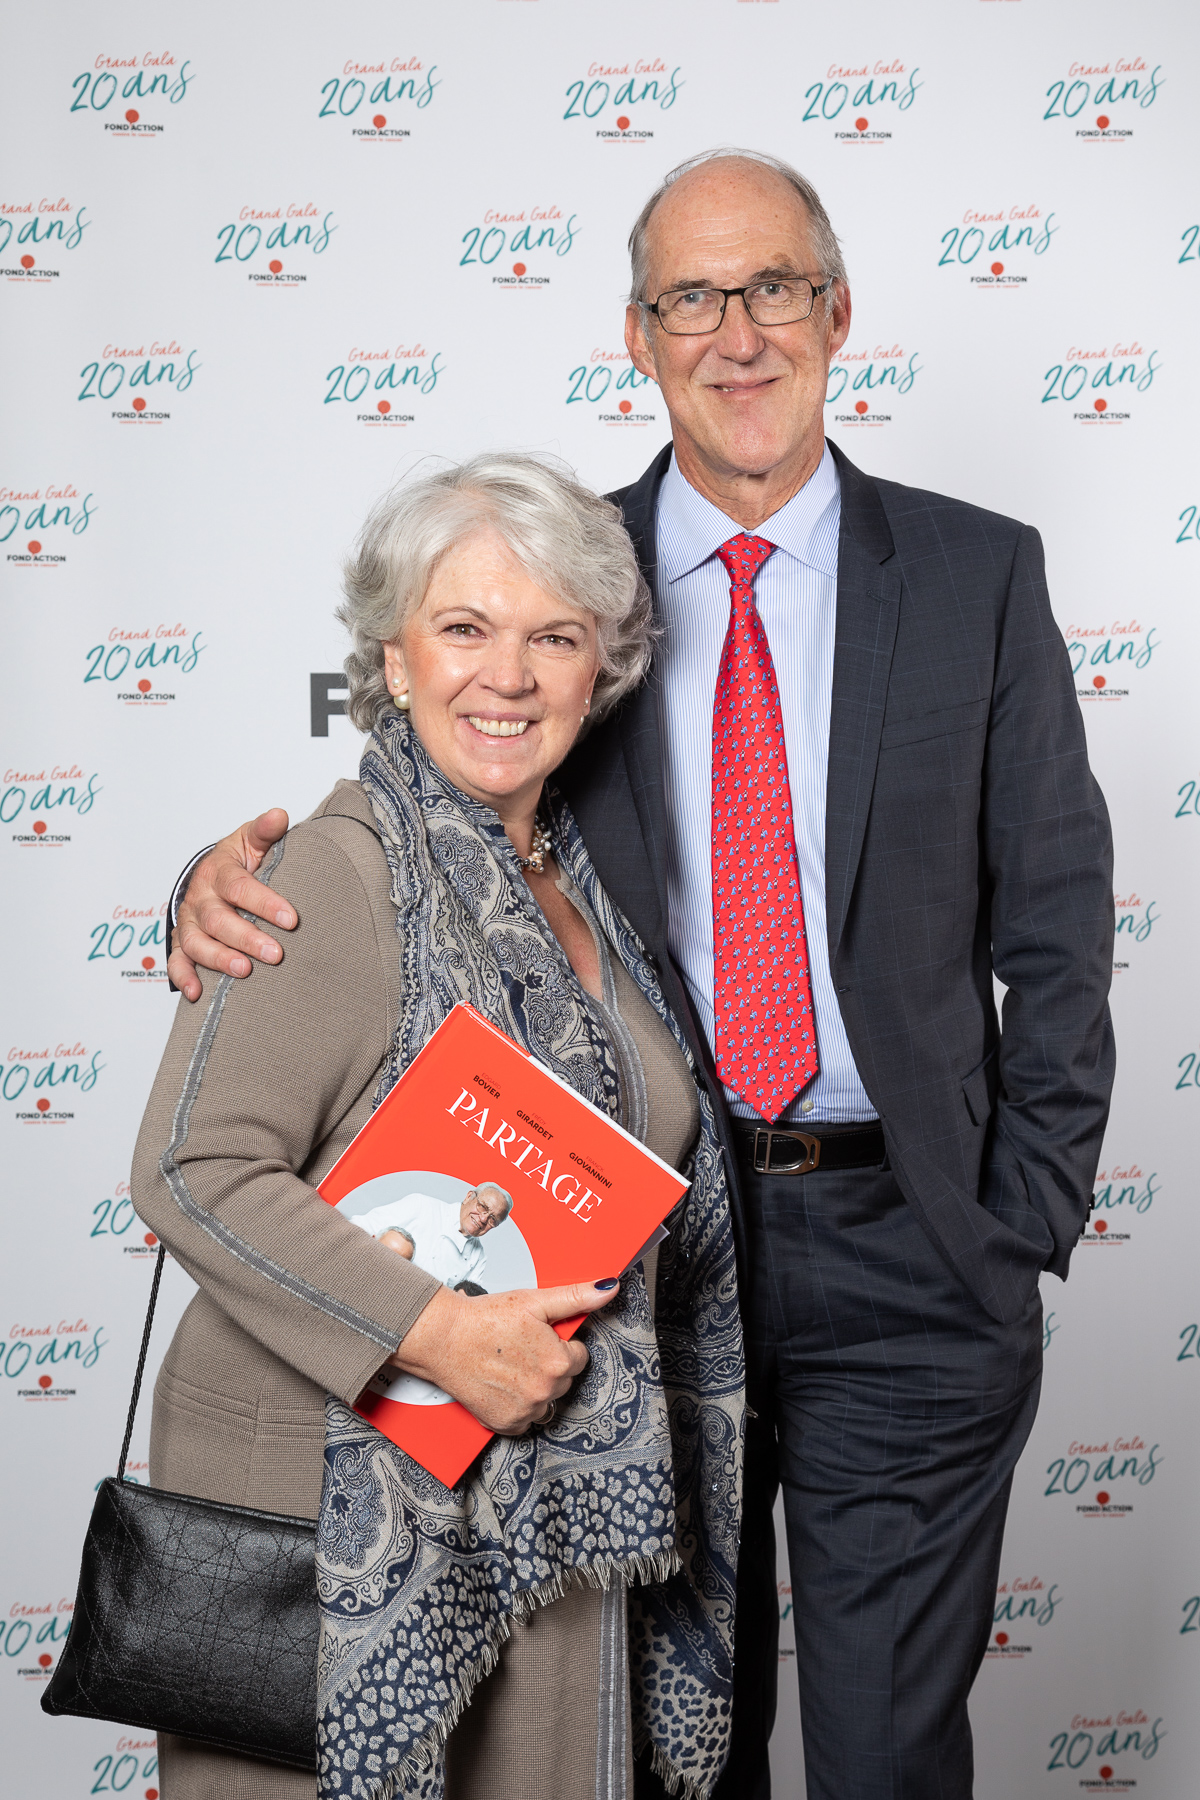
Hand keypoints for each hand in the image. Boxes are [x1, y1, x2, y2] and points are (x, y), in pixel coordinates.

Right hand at [168, 809, 293, 1000]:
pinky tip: (199, 993)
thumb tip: (280, 815)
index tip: (291, 918)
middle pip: (218, 919)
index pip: (239, 886)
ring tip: (244, 970)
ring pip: (197, 943)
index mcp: (219, 871)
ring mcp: (190, 922)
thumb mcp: (251, 841)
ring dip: (219, 958)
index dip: (264, 902)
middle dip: (246, 937)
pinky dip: (184, 978)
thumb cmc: (238, 861)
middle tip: (275, 953)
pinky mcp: (183, 942)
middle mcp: (200, 897)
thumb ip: (265, 831)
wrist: (211, 875)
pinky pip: (177, 962)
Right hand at [387, 1279, 619, 1434]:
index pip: (579, 1357)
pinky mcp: (505, 1424)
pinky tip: (502, 1386)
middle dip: (549, 1365)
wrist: (443, 1339)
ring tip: (510, 1366)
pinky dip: (518, 1407)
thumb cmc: (486, 1318)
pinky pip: (525, 1421)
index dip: (560, 1344)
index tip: (537, 1337)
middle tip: (520, 1348)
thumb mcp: (535, 1301)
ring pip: (546, 1401)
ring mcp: (526, 1411)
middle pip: (563, 1380)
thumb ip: (576, 1297)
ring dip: (535, 1388)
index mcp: (559, 1361)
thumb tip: (609, 1288)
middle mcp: (546, 1391)